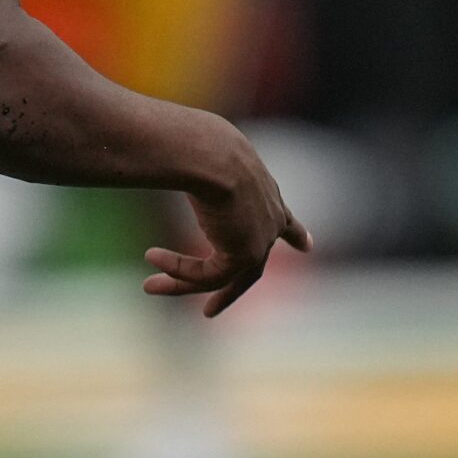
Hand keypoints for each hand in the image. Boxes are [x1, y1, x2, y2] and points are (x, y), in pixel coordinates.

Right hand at [143, 129, 311, 317]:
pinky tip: (152, 256)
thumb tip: (172, 154)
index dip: (296, 234)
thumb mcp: (206, 156)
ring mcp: (260, 241)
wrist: (211, 153)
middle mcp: (269, 219)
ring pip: (224, 277)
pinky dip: (178, 270)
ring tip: (149, 287)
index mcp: (266, 192)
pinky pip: (206, 275)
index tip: (308, 246)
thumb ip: (199, 169)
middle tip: (210, 310)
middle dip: (233, 290)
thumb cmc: (202, 146)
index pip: (285, 217)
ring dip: (183, 283)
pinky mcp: (242, 256)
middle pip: (254, 264)